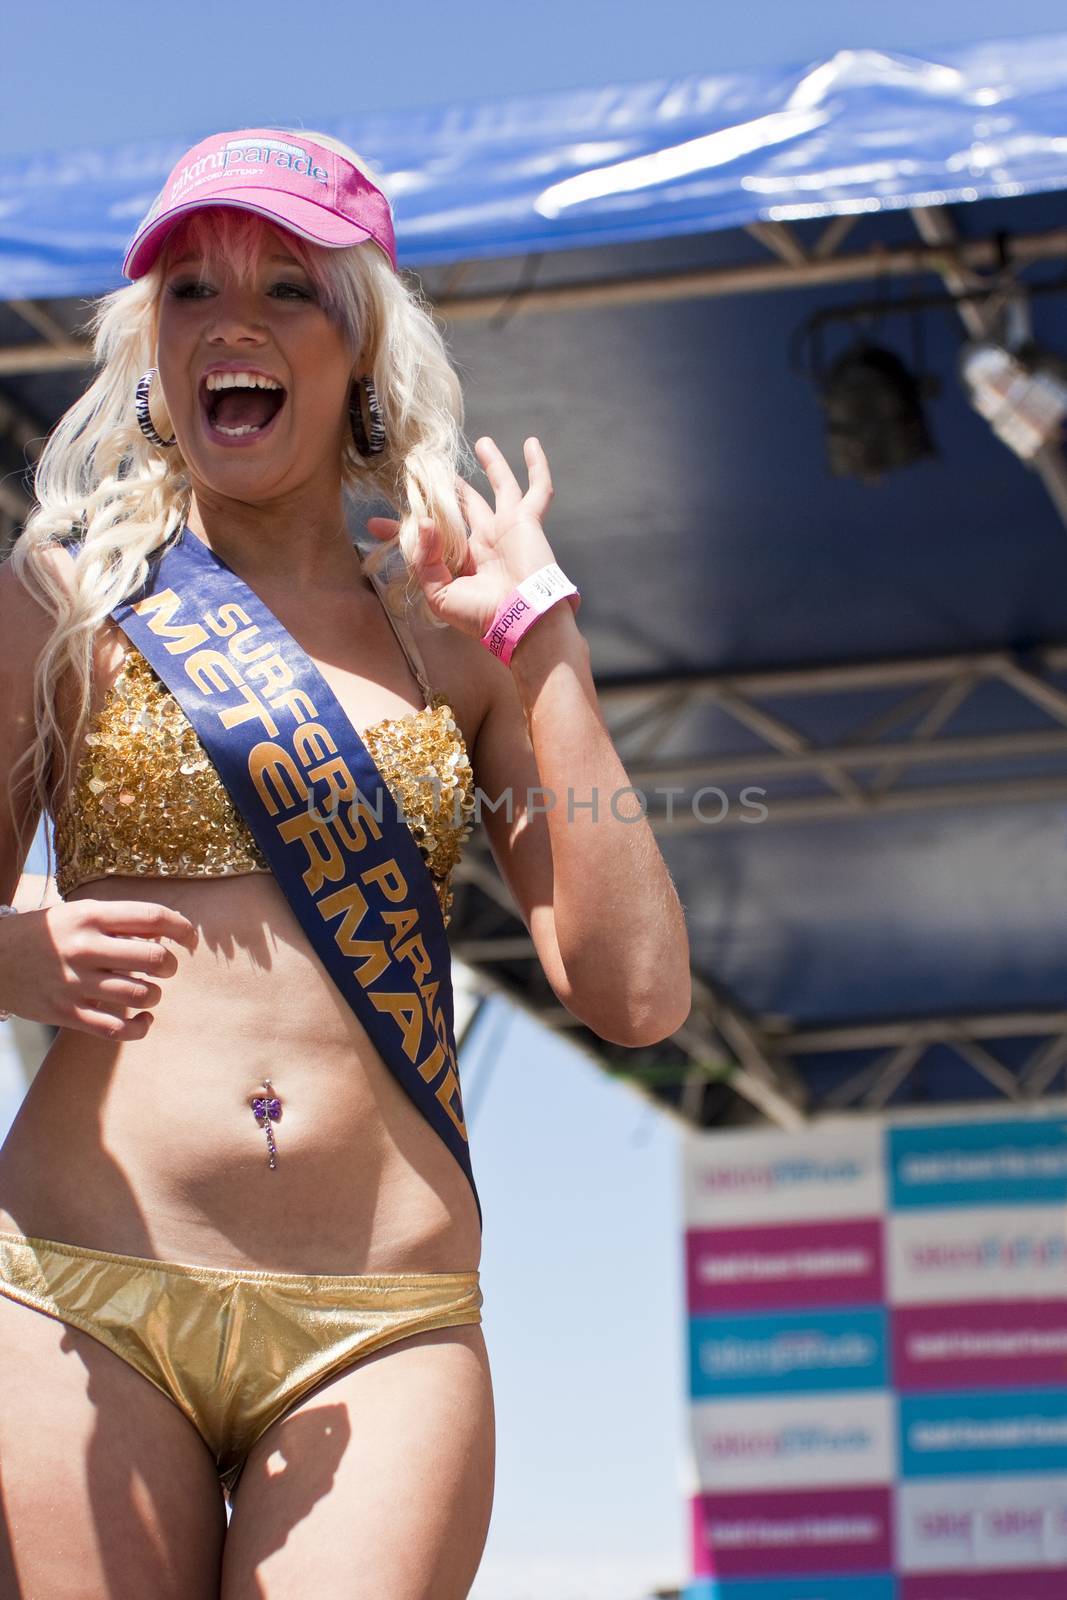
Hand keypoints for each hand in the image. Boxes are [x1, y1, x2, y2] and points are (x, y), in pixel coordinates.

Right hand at [0, 899, 196, 1039]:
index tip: (189, 936)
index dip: (182, 927)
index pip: (152, 917)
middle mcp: (84, 948)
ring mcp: (75, 983)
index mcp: (89, 916)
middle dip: (170, 966)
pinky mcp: (67, 1013)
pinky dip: (139, 1028)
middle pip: (155, 959)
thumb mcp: (76, 913)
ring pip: (141, 995)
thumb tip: (165, 933)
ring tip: (147, 992)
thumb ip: (116, 922)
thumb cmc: (43, 934)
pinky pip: (117, 1029)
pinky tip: (141, 1020)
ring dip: (154, 996)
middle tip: (164, 968)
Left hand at [366, 435, 556, 639]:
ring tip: (482, 442)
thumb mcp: (440, 594)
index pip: (429, 537)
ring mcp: (506, 528)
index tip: (376, 523)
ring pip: (500, 487)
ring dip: (493, 464)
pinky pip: (537, 489)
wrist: (520, 619)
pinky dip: (537, 467)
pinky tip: (532, 444)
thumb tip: (423, 521)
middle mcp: (484, 541)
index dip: (403, 529)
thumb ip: (425, 560)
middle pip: (463, 505)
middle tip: (426, 469)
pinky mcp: (526, 521)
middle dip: (444, 489)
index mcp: (463, 561)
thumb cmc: (481, 615)